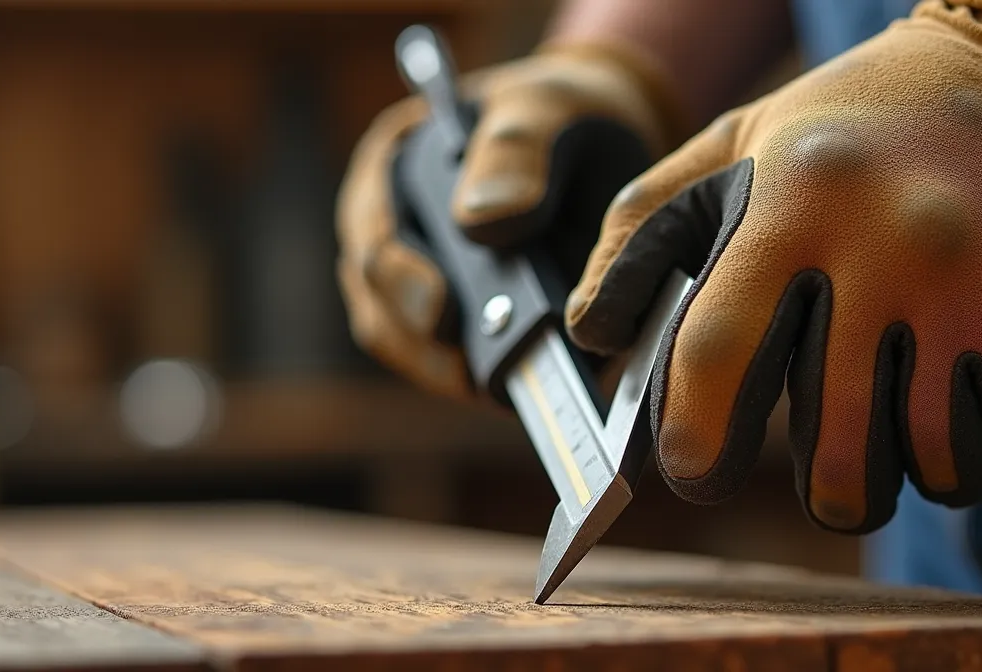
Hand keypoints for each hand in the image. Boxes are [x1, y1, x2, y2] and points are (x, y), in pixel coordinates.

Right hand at [337, 43, 681, 396]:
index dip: (401, 281)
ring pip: (417, 350)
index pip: (373, 238)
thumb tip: (481, 223)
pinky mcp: (465, 329)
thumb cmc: (563, 115)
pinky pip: (462, 370)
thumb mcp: (546, 109)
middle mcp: (391, 236)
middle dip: (430, 345)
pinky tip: (532, 391)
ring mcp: (423, 288)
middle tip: (482, 374)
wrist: (608, 144)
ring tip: (511, 393)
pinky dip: (490, 383)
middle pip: (385, 308)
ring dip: (458, 375)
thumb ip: (515, 151)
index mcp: (390, 172)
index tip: (443, 311)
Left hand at [566, 0, 981, 532]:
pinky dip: (942, 449)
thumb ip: (638, 231)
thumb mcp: (727, 146)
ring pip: (911, 457)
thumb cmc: (841, 131)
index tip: (690, 471)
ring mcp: (960, 284)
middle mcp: (880, 245)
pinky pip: (970, 435)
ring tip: (868, 448)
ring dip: (881, 479)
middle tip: (808, 483)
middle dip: (813, 489)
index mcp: (787, 202)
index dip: (693, 435)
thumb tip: (592, 335)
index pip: (718, 351)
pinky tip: (926, 405)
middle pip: (831, 432)